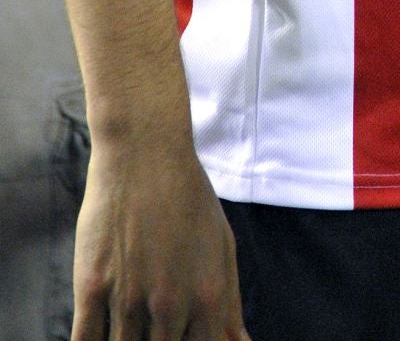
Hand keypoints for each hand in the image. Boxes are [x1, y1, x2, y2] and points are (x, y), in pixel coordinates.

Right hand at [73, 138, 248, 340]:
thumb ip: (230, 304)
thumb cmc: (189, 199)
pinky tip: (100, 338)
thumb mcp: (222, 246)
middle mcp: (171, 304)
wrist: (146, 154)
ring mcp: (130, 298)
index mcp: (208, 297)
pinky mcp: (93, 288)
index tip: (180, 339)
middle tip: (151, 331)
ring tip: (129, 326)